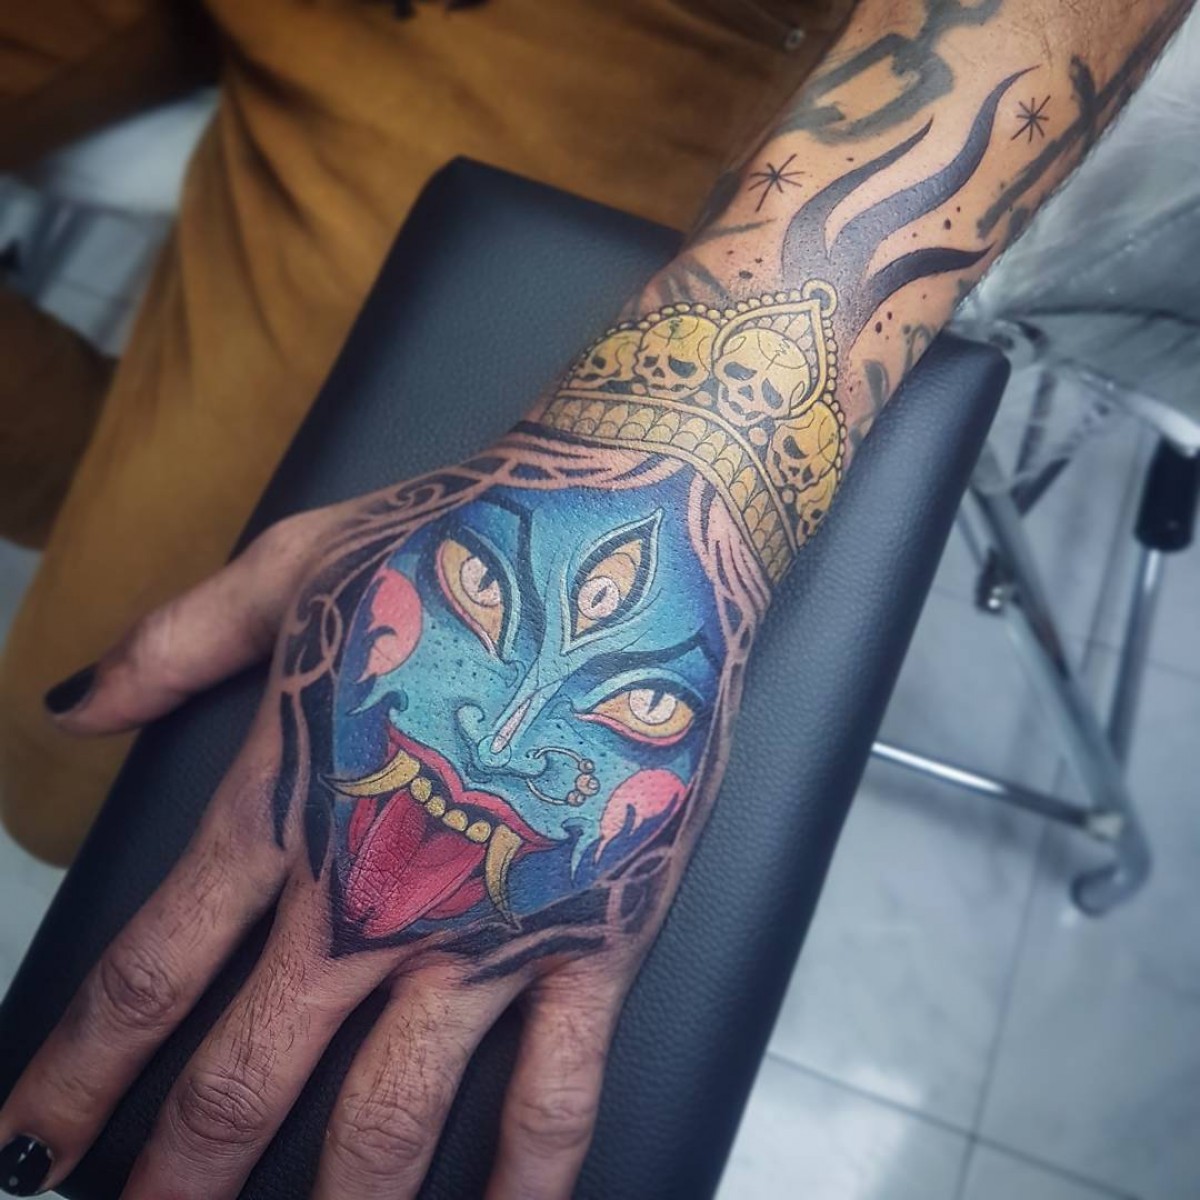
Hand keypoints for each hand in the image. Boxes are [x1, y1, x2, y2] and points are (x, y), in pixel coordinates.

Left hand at [0, 428, 760, 1198]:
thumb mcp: (298, 563)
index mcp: (292, 800)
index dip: (74, 1077)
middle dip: (173, 1175)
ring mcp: (493, 929)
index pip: (149, 975)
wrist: (631, 534)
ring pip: (386, 1121)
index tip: (27, 1149)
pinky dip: (524, 1185)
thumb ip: (174, 643)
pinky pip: (558, 1093)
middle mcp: (378, 891)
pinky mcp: (598, 935)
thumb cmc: (465, 540)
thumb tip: (66, 707)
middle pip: (245, 1076)